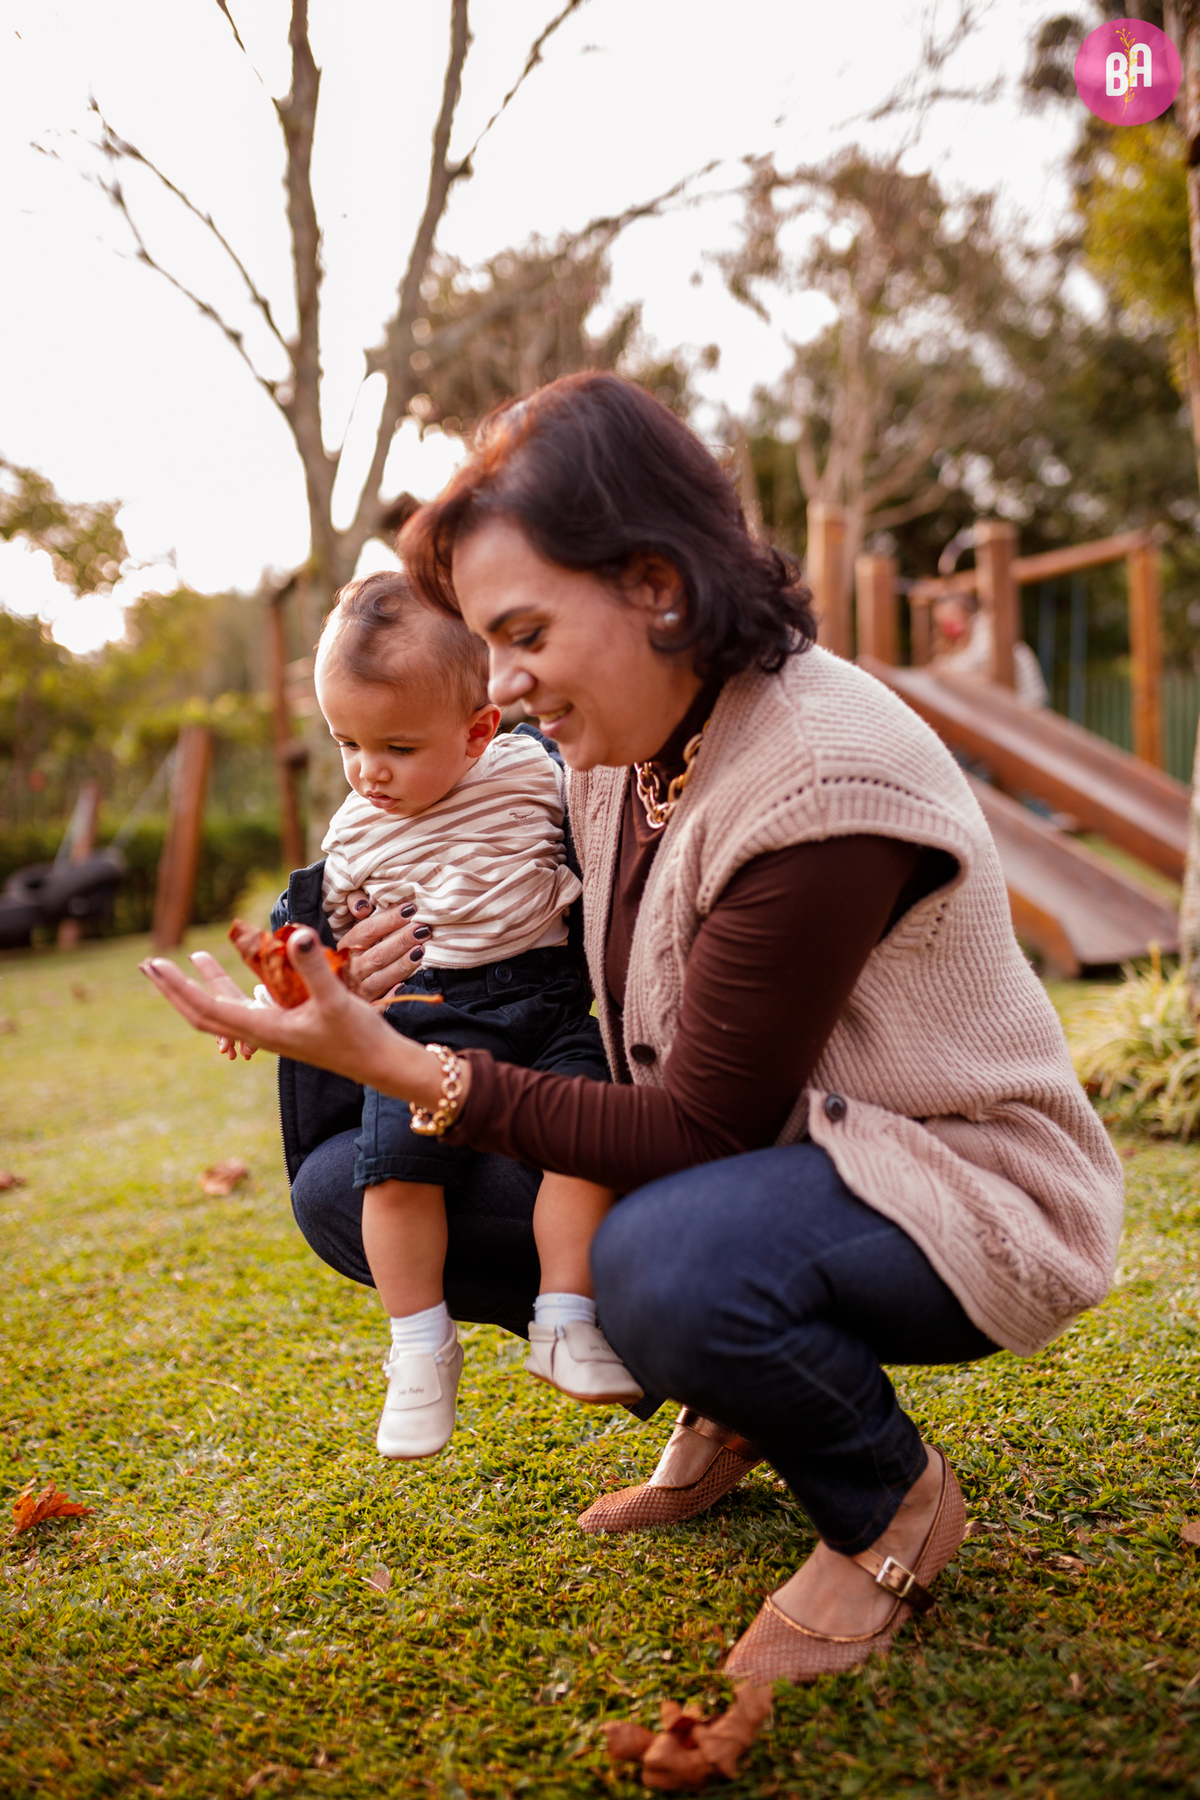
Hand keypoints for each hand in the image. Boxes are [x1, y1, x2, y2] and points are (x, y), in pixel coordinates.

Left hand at [139, 929, 458, 1110]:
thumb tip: (297, 934)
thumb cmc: (358, 1036)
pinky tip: (245, 973)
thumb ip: (313, 967)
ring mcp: (272, 1032)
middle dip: (174, 989)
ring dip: (204, 984)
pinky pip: (248, 1008)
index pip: (207, 1007)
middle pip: (204, 1012)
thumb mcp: (335, 999)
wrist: (380, 1064)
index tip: (154, 965)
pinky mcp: (286, 1027)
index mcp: (263, 1030)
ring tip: (193, 956)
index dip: (178, 986)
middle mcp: (260, 1033)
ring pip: (226, 1008)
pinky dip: (235, 989)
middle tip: (149, 965)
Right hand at [336, 901, 432, 1002]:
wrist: (344, 991)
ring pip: (382, 977)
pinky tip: (406, 986)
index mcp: (346, 948)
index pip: (366, 931)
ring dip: (403, 964)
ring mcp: (360, 990)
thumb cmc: (359, 951)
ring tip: (422, 950)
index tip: (410, 909)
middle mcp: (351, 969)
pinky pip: (382, 1003)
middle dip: (401, 941)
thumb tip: (363, 907)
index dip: (388, 920)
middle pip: (377, 954)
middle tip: (423, 929)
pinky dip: (393, 995)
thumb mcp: (357, 928)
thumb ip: (357, 906)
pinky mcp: (370, 1007)